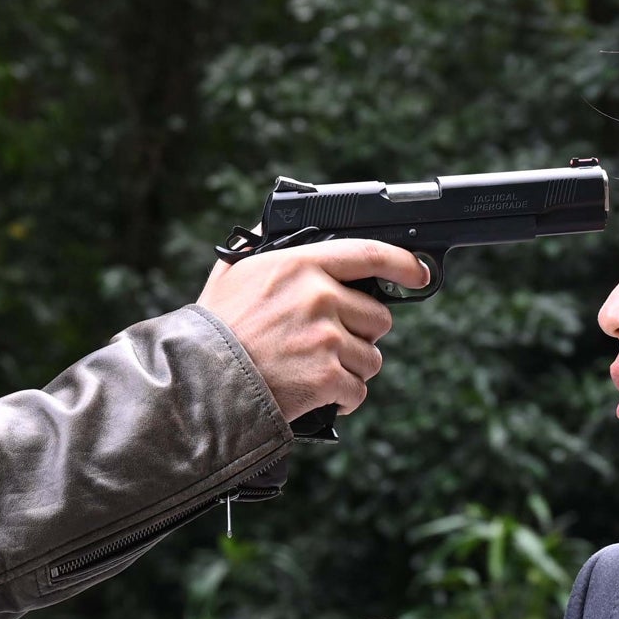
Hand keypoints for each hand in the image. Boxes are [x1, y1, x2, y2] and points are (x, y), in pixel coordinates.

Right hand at [197, 239, 428, 421]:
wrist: (199, 381)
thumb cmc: (215, 328)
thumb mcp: (234, 272)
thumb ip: (264, 245)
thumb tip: (276, 220)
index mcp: (301, 263)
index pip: (369, 253)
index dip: (403, 263)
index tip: (419, 272)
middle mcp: (319, 296)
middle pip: (378, 316)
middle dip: (360, 333)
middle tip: (326, 344)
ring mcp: (326, 338)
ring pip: (372, 357)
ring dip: (351, 368)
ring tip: (314, 369)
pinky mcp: (327, 377)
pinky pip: (358, 390)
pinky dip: (342, 398)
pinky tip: (317, 393)